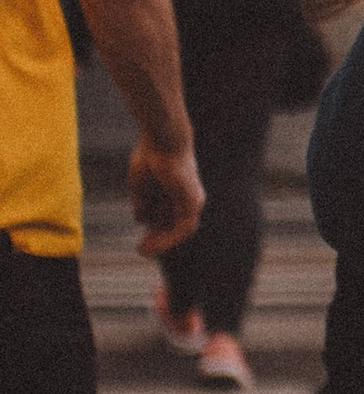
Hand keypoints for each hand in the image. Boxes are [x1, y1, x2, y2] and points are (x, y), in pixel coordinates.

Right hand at [128, 138, 203, 257]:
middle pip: (172, 227)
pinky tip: (155, 244)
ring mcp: (191, 201)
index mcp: (173, 194)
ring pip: (179, 230)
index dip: (153, 235)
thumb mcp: (142, 187)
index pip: (165, 221)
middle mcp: (185, 199)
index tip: (139, 246)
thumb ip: (143, 204)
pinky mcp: (194, 202)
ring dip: (162, 243)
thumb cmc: (150, 158)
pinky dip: (170, 237)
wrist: (161, 141)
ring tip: (144, 251)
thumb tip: (142, 222)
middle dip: (156, 241)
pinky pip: (184, 227)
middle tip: (140, 251)